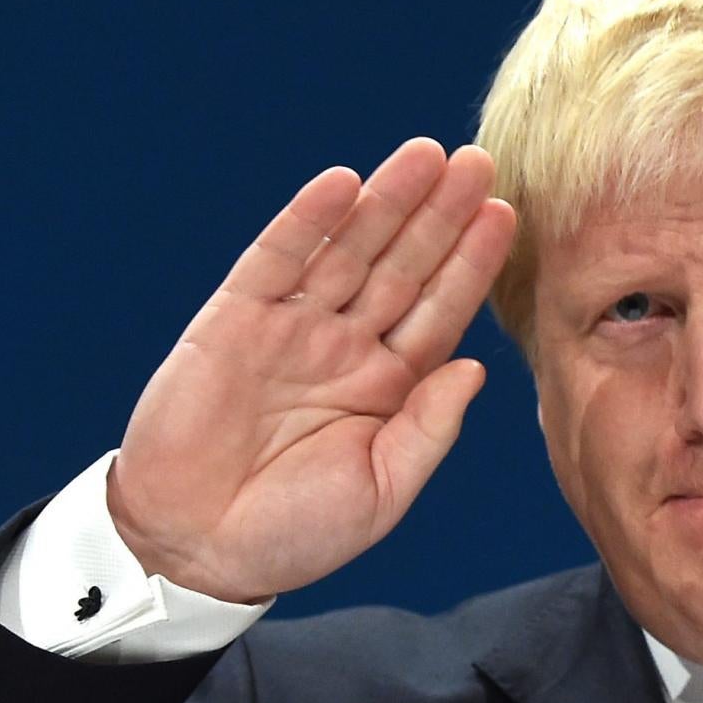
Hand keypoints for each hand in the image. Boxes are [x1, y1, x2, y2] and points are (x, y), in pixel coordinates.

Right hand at [107, 138, 515, 602]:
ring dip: (386, 200)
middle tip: (480, 161)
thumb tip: (476, 368)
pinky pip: (276, 258)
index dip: (472, 264)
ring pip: (349, 249)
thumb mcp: (381, 490)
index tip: (507, 216)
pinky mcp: (233, 319)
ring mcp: (291, 327)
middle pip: (404, 266)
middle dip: (441, 215)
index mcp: (387, 386)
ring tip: (427, 154)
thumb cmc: (293, 532)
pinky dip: (308, 220)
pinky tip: (342, 182)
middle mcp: (345, 347)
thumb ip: (428, 428)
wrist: (194, 548)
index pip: (440, 311)